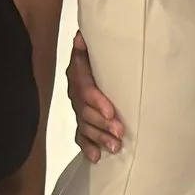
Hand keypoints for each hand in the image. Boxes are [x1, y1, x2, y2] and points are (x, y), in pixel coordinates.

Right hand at [67, 35, 124, 161]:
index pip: (85, 90)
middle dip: (103, 124)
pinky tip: (96, 157)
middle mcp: (75, 94)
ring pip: (85, 126)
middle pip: (86, 112)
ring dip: (99, 138)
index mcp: (78, 75)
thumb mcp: (93, 49)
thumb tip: (81, 36)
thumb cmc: (98, 56)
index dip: (97, 102)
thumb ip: (88, 46)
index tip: (111, 112)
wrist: (91, 63)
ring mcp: (78, 110)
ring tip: (115, 147)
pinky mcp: (81, 122)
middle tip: (119, 133)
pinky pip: (81, 136)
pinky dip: (88, 147)